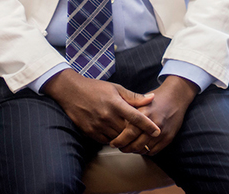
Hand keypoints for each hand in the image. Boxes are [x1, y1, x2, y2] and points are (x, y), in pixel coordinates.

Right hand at [42, 68, 160, 143]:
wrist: (71, 92)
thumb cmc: (96, 88)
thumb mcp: (116, 88)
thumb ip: (134, 96)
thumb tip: (152, 98)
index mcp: (116, 103)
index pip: (136, 117)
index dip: (148, 125)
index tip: (157, 131)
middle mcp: (107, 116)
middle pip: (128, 130)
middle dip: (137, 133)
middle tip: (146, 135)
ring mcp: (98, 125)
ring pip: (118, 138)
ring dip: (126, 138)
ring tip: (132, 136)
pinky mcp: (90, 132)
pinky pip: (106, 141)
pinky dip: (113, 139)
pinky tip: (116, 134)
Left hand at [110, 75, 198, 155]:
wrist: (175, 97)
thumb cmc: (155, 99)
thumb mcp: (140, 101)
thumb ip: (129, 112)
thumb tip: (114, 123)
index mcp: (145, 113)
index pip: (129, 132)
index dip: (119, 140)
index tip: (113, 142)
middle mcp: (154, 123)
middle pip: (136, 144)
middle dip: (125, 148)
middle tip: (119, 147)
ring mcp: (162, 132)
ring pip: (144, 149)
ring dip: (134, 151)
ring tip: (129, 147)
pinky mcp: (168, 138)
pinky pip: (153, 151)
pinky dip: (145, 152)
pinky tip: (141, 147)